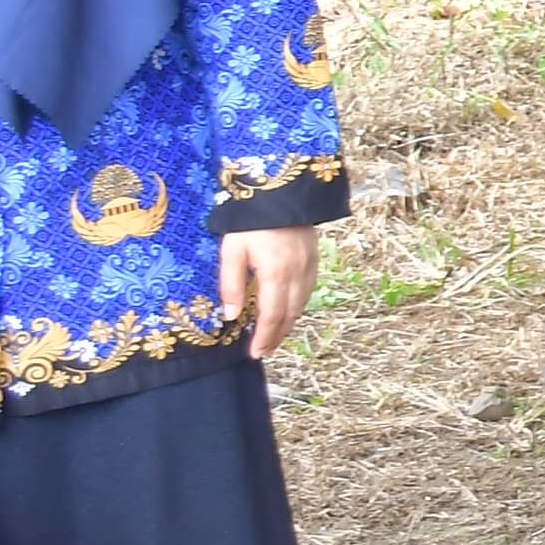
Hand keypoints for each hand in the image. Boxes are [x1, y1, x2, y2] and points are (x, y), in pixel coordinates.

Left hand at [222, 227, 317, 356]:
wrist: (282, 192)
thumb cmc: (250, 222)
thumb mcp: (232, 251)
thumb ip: (231, 284)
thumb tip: (231, 316)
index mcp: (275, 273)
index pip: (272, 314)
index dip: (264, 336)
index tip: (255, 352)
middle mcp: (297, 273)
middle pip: (290, 314)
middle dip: (277, 335)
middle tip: (264, 351)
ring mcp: (309, 266)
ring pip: (301, 304)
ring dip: (288, 323)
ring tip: (274, 336)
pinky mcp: (313, 258)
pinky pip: (307, 291)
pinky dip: (297, 307)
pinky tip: (287, 311)